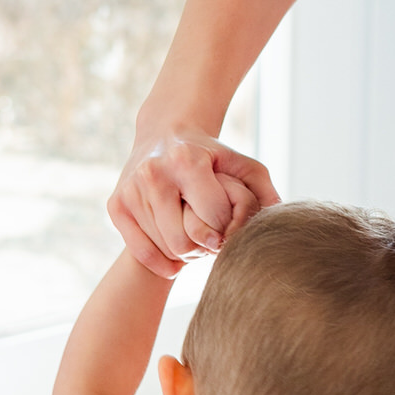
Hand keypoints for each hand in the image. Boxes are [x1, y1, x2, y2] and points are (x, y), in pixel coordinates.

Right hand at [110, 126, 278, 276]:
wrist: (164, 132)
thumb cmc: (210, 155)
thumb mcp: (241, 164)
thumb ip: (263, 190)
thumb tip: (278, 215)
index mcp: (186, 162)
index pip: (213, 220)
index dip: (225, 230)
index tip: (228, 226)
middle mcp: (154, 174)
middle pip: (185, 242)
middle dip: (202, 247)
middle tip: (210, 240)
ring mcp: (131, 190)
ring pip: (165, 249)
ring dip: (184, 253)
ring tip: (194, 238)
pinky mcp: (116, 205)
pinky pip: (141, 253)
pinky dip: (161, 262)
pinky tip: (175, 256)